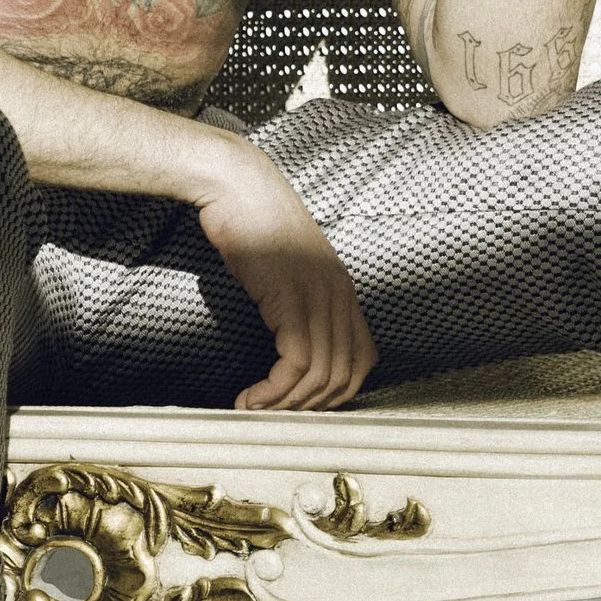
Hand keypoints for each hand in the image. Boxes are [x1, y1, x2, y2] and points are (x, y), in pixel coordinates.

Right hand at [197, 142, 377, 409]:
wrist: (237, 185)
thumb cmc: (253, 223)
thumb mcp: (286, 267)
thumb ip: (298, 300)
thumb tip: (291, 343)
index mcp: (343, 290)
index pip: (363, 361)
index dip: (334, 395)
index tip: (297, 405)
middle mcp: (339, 295)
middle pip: (345, 377)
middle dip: (308, 408)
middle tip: (272, 415)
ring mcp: (318, 295)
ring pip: (321, 376)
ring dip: (286, 405)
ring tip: (255, 409)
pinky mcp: (291, 297)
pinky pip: (296, 363)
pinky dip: (274, 391)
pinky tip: (249, 397)